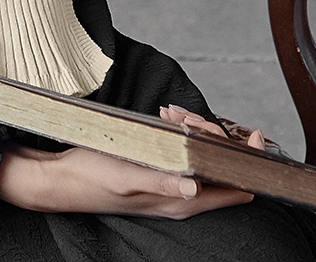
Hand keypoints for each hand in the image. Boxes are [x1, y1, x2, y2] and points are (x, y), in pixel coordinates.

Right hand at [0, 105, 265, 220]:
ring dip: (196, 129)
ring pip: (204, 153)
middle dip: (215, 136)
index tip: (252, 136)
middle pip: (222, 166)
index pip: (235, 188)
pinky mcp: (160, 169)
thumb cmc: (92, 179)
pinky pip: (185, 149)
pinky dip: (181, 129)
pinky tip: (166, 116)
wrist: (63, 178)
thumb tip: (196, 186)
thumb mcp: (126, 177)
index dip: (250, 163)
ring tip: (171, 114)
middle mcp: (183, 195)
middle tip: (187, 118)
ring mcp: (172, 182)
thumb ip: (162, 182)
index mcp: (182, 201)